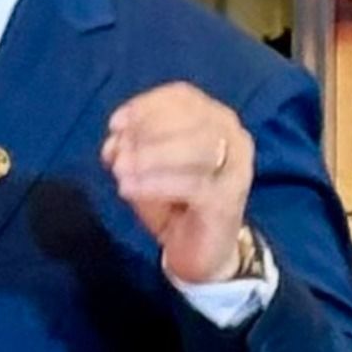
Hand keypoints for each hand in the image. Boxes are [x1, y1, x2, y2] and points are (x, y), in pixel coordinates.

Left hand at [101, 81, 257, 283]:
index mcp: (215, 120)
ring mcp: (236, 169)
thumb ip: (132, 149)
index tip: (115, 124)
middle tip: (116, 154)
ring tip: (120, 171)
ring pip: (197, 147)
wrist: (203, 254)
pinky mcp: (228, 200)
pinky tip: (129, 189)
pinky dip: (156, 183)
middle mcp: (234, 138)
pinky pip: (193, 184)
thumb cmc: (176, 202)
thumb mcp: (147, 169)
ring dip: (152, 156)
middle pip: (192, 119)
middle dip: (148, 131)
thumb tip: (114, 142)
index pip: (184, 97)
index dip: (147, 105)